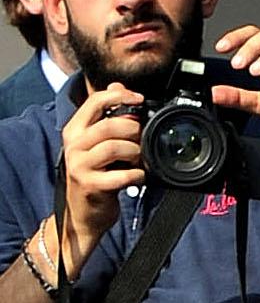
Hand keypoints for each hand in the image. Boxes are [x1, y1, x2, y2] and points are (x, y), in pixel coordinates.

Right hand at [57, 82, 147, 270]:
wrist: (83, 215)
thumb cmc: (96, 177)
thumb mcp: (97, 145)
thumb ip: (107, 118)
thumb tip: (119, 87)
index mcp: (75, 130)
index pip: (95, 101)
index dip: (120, 97)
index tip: (139, 99)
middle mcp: (74, 144)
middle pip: (108, 124)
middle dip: (133, 129)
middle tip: (142, 139)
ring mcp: (80, 165)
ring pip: (114, 147)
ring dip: (135, 152)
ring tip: (139, 160)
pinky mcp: (90, 185)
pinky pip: (120, 175)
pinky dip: (136, 175)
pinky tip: (139, 177)